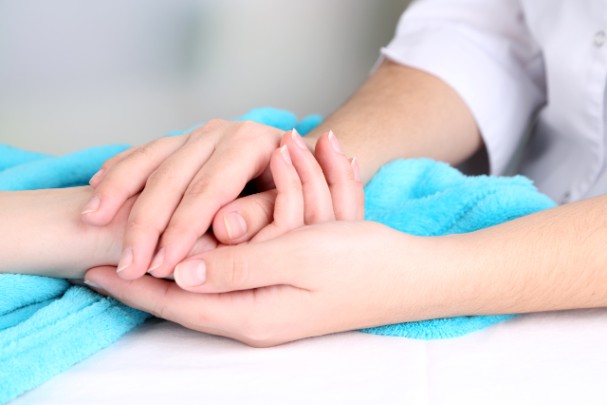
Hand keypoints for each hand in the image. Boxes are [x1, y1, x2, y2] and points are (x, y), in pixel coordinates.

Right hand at [81, 120, 302, 279]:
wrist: (299, 161)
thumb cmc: (299, 191)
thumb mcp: (294, 204)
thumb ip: (264, 215)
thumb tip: (224, 228)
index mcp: (250, 145)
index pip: (209, 190)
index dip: (183, 230)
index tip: (162, 267)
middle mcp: (220, 132)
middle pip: (173, 176)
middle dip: (145, 223)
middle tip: (129, 265)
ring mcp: (197, 135)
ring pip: (150, 159)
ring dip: (117, 190)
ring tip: (91, 221)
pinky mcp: (181, 141)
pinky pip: (143, 153)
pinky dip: (119, 171)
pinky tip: (95, 188)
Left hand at [86, 130, 435, 345]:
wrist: (412, 276)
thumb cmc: (361, 262)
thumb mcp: (297, 256)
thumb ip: (236, 266)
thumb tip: (181, 272)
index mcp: (252, 312)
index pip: (176, 301)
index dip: (132, 285)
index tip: (92, 270)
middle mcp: (255, 316)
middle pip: (185, 298)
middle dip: (149, 276)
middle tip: (108, 261)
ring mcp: (269, 307)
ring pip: (211, 282)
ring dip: (185, 260)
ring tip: (149, 247)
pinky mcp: (282, 291)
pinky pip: (238, 269)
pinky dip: (217, 253)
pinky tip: (201, 245)